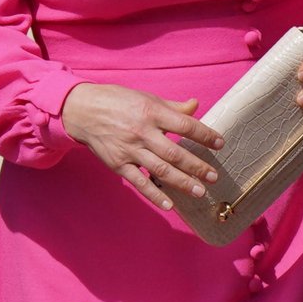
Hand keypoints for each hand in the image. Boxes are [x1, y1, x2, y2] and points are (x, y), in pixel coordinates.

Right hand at [60, 83, 223, 213]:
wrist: (82, 110)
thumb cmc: (117, 101)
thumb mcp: (146, 97)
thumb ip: (173, 106)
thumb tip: (196, 106)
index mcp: (152, 112)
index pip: (185, 125)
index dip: (204, 135)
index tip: (219, 143)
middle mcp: (142, 132)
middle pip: (175, 153)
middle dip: (196, 166)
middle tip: (213, 176)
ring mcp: (130, 150)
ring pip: (160, 170)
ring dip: (182, 182)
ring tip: (199, 191)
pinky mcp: (118, 164)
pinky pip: (139, 182)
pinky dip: (154, 194)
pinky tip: (169, 204)